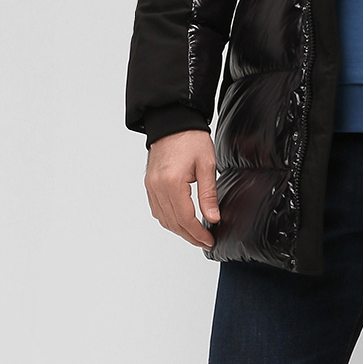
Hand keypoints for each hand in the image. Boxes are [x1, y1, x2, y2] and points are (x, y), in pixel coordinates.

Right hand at [145, 129, 218, 249]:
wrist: (173, 122)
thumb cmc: (191, 139)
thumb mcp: (207, 166)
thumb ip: (208, 195)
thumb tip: (213, 218)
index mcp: (172, 183)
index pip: (185, 219)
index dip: (198, 234)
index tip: (209, 240)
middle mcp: (157, 187)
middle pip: (173, 223)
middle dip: (190, 236)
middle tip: (205, 242)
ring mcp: (151, 186)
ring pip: (163, 219)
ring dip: (179, 230)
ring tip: (195, 234)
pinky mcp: (149, 184)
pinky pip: (157, 209)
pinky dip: (169, 220)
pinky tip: (181, 221)